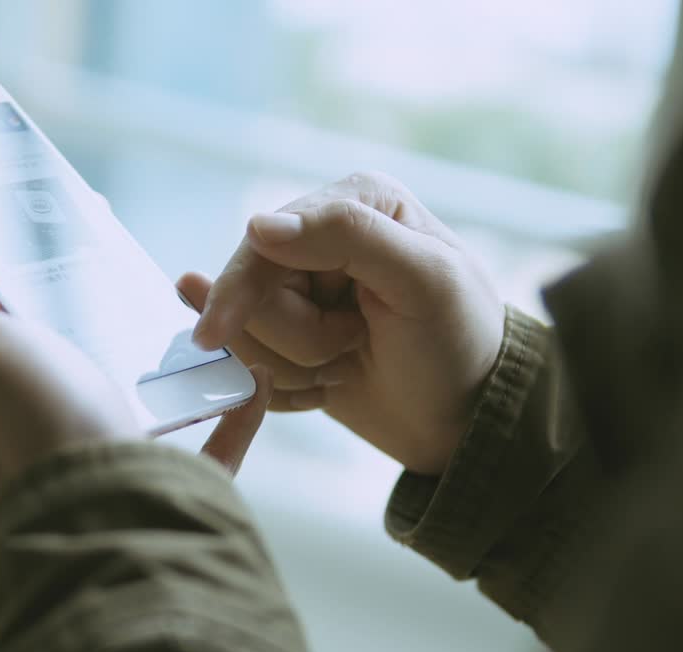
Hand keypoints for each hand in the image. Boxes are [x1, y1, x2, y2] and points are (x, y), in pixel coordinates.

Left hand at [0, 228, 275, 491]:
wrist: (109, 505)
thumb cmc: (24, 419)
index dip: (16, 285)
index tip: (49, 236)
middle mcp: (51, 441)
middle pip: (82, 363)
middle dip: (104, 313)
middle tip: (130, 262)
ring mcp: (118, 465)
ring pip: (153, 401)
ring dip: (178, 356)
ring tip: (196, 307)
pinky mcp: (180, 485)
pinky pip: (218, 441)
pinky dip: (238, 407)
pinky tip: (251, 372)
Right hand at [181, 172, 503, 475]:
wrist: (463, 418)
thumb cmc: (459, 342)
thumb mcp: (423, 280)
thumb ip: (348, 236)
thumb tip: (257, 226)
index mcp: (355, 201)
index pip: (263, 241)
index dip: (244, 290)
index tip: (219, 334)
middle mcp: (322, 237)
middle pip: (248, 291)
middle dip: (297, 336)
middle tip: (353, 347)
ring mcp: (304, 290)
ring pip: (245, 333)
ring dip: (294, 366)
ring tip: (348, 363)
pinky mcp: (290, 337)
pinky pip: (247, 363)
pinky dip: (280, 387)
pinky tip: (324, 384)